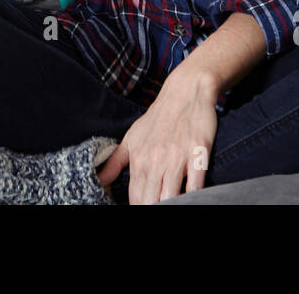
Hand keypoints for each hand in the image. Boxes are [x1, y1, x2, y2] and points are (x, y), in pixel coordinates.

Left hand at [96, 68, 218, 204]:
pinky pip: (195, 187)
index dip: (139, 207)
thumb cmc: (159, 117)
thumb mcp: (132, 137)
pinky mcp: (199, 155)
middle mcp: (156, 160)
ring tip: (172, 203)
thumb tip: (99, 181)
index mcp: (139, 158)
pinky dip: (193, 196)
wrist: (186, 90)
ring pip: (171, 198)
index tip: (143, 206)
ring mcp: (178, 159)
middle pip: (151, 201)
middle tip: (156, 206)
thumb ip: (115, 162)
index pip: (135, 197)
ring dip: (171, 204)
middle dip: (153, 207)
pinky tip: (191, 198)